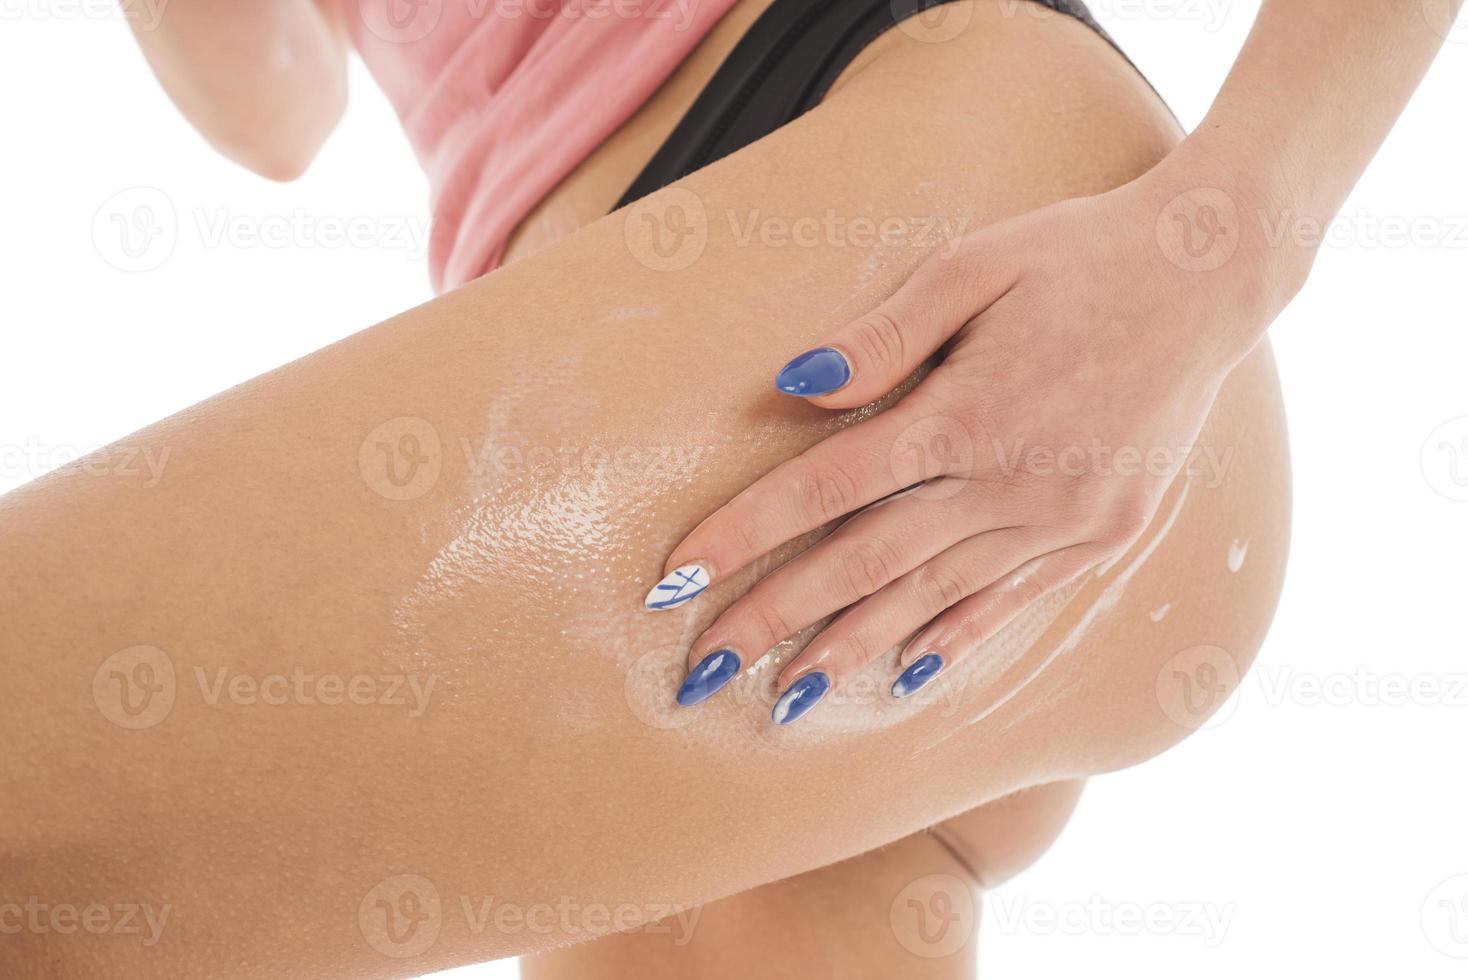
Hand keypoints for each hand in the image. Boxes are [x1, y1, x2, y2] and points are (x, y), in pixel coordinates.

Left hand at [649, 166, 1300, 724]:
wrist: (1208, 278)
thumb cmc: (1079, 256)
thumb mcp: (975, 266)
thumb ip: (885, 334)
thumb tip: (795, 386)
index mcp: (965, 412)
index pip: (824, 488)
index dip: (741, 535)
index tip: (674, 582)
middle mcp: (1008, 482)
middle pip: (864, 562)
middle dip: (774, 618)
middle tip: (700, 671)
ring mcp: (1060, 520)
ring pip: (930, 599)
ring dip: (850, 651)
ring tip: (783, 699)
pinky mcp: (1101, 536)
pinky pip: (1010, 602)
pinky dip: (951, 641)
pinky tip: (904, 676)